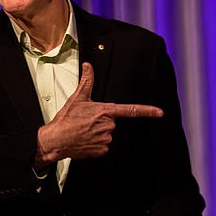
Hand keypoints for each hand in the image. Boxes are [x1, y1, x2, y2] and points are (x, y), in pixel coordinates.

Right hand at [35, 63, 162, 166]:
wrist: (55, 139)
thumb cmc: (66, 119)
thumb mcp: (77, 98)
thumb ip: (87, 81)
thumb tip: (88, 65)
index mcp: (105, 111)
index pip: (131, 110)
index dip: (147, 111)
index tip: (160, 112)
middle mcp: (108, 125)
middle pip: (113, 122)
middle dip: (102, 122)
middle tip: (87, 121)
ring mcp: (106, 139)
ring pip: (108, 134)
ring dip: (98, 133)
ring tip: (84, 131)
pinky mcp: (101, 150)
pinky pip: (103, 146)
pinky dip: (96, 144)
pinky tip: (85, 140)